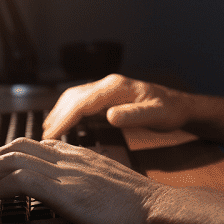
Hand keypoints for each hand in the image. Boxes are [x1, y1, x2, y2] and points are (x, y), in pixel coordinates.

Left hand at [0, 137, 162, 223]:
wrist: (152, 209)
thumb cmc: (135, 204)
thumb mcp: (106, 182)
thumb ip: (85, 177)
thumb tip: (69, 187)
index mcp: (79, 154)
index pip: (34, 145)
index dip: (6, 157)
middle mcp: (69, 156)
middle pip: (16, 147)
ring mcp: (66, 171)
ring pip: (11, 160)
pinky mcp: (63, 189)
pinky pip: (18, 181)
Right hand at [42, 73, 194, 139]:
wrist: (179, 104)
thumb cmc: (170, 110)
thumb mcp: (157, 115)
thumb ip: (135, 115)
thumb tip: (110, 116)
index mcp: (117, 88)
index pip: (84, 101)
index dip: (66, 118)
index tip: (52, 135)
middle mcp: (109, 84)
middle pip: (75, 97)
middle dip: (58, 115)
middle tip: (43, 138)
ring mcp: (107, 88)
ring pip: (76, 96)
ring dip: (60, 111)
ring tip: (47, 132)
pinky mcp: (108, 95)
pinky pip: (82, 100)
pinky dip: (68, 110)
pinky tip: (63, 122)